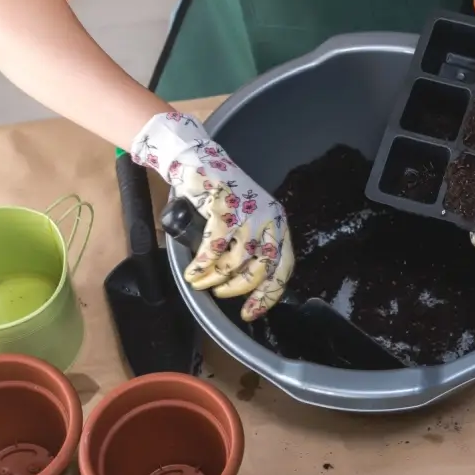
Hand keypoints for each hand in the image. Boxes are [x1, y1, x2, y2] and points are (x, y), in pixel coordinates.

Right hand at [130, 111, 293, 319]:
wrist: (198, 162)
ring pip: (235, 260)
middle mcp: (268, 219)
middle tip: (219, 294)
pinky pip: (213, 247)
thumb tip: (244, 286)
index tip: (249, 312)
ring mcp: (246, 212)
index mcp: (278, 224)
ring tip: (200, 282)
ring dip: (214, 278)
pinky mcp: (223, 207)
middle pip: (260, 267)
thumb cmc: (221, 197)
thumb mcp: (246, 221)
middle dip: (237, 288)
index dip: (267, 295)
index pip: (282, 267)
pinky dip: (201, 264)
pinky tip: (192, 271)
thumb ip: (251, 247)